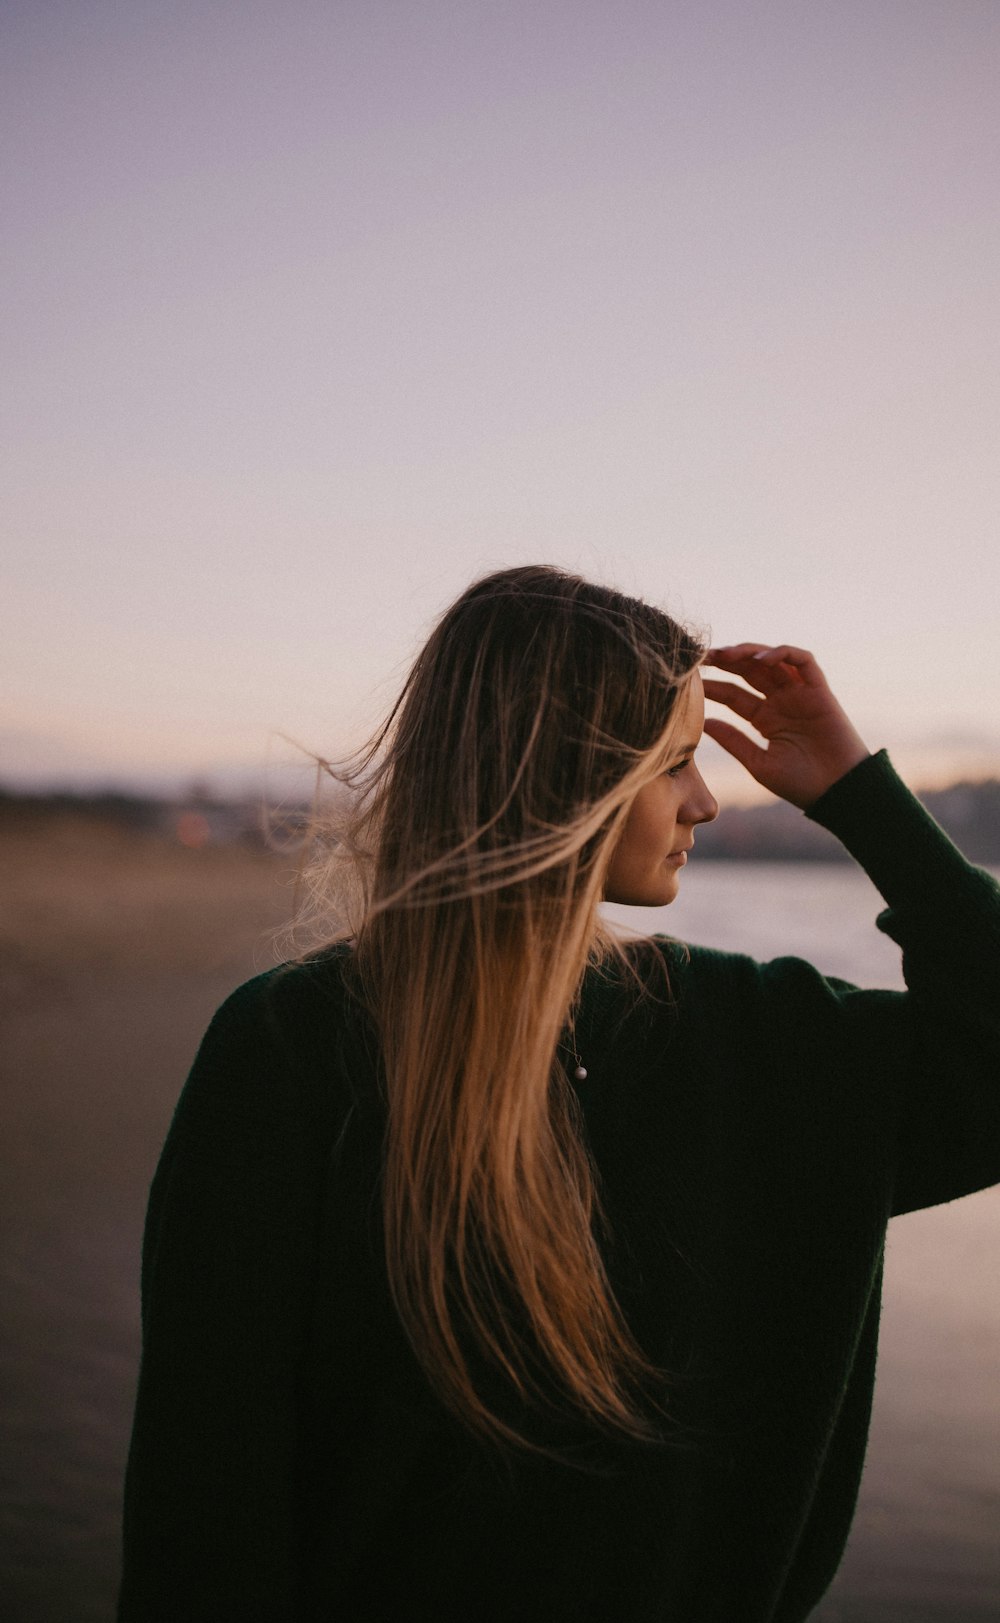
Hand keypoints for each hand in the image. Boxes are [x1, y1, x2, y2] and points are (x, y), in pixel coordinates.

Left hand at [701, 644, 870, 809]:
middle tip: (702, 657)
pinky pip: (804, 661)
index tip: (688, 680)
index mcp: (765, 719)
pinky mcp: (820, 690)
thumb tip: (703, 724)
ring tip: (727, 654)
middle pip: (749, 671)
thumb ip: (734, 741)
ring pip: (773, 660)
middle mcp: (781, 702)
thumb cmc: (801, 784)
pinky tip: (763, 659)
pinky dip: (784, 653)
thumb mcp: (759, 764)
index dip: (712, 686)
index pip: (733, 695)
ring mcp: (800, 694)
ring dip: (750, 652)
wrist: (838, 792)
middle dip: (726, 661)